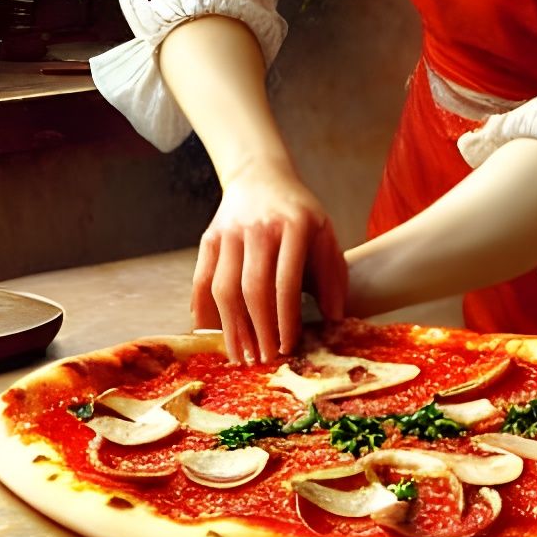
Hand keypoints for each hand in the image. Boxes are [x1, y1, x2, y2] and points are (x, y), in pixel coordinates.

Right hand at [190, 156, 346, 364]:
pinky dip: (204, 310)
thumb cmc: (299, 213)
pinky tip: (211, 333)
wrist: (260, 176)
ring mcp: (230, 233)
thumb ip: (332, 274)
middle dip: (258, 330)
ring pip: (224, 288)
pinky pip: (202, 280)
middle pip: (253, 289)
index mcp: (294, 227)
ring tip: (240, 355)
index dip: (285, 319)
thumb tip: (335, 318)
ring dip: (232, 327)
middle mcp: (259, 228)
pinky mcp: (209, 238)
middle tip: (263, 360)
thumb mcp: (324, 233)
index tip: (287, 347)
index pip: (287, 282)